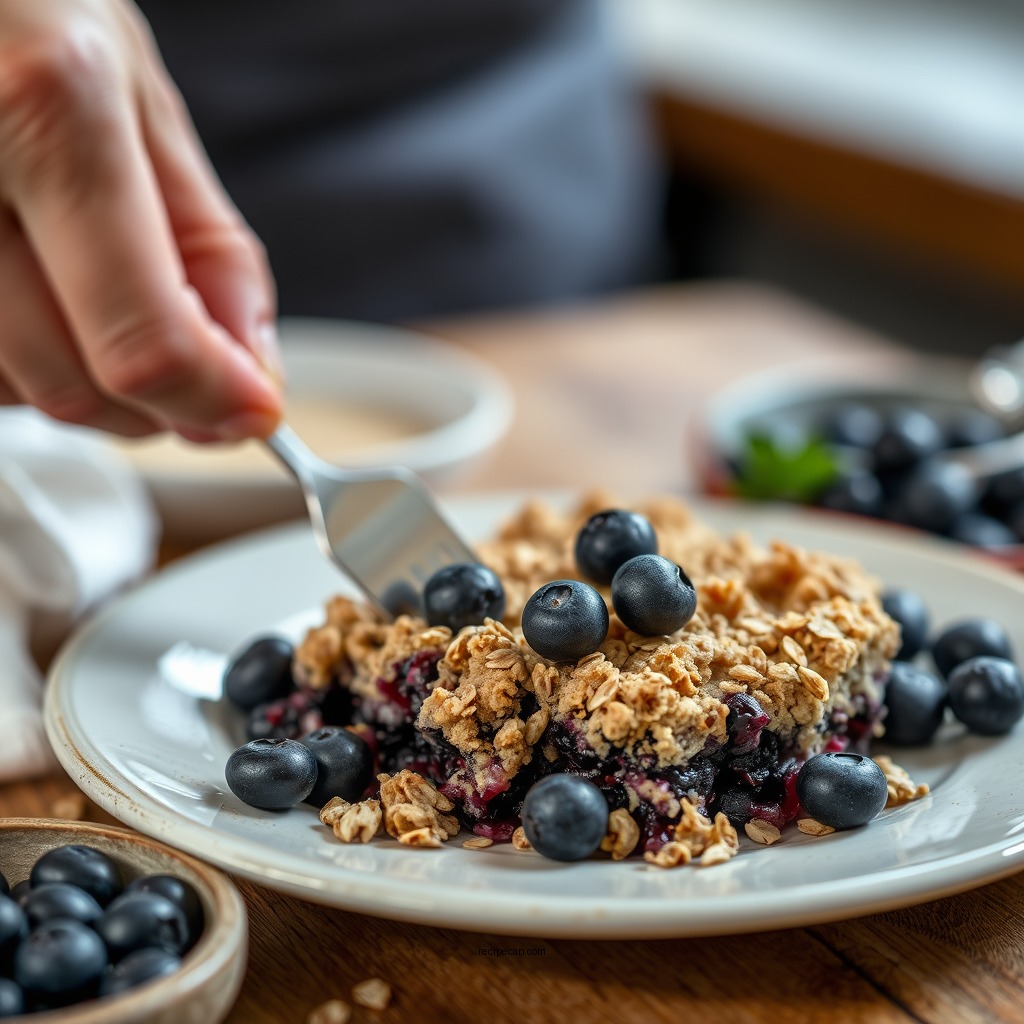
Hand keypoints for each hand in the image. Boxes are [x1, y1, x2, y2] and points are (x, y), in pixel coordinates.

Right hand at [0, 0, 282, 439]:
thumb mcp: (132, 85)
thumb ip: (205, 238)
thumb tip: (252, 366)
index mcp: (46, 111)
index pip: (146, 340)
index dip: (214, 400)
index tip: (252, 410)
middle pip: (74, 385)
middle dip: (157, 402)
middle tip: (192, 371)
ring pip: (13, 391)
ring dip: (83, 380)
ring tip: (95, 302)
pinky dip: (17, 359)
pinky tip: (28, 295)